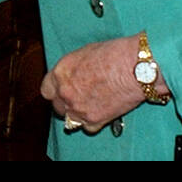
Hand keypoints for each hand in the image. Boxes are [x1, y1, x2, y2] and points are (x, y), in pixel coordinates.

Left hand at [40, 34, 169, 132]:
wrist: (135, 67)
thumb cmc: (113, 54)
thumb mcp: (83, 54)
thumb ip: (72, 70)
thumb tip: (72, 76)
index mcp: (60, 73)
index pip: (46, 90)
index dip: (55, 90)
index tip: (61, 91)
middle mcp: (65, 92)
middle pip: (57, 106)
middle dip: (66, 103)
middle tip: (78, 98)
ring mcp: (78, 109)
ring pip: (69, 119)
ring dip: (77, 114)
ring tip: (89, 106)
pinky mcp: (95, 120)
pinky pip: (87, 127)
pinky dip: (93, 122)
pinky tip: (101, 112)